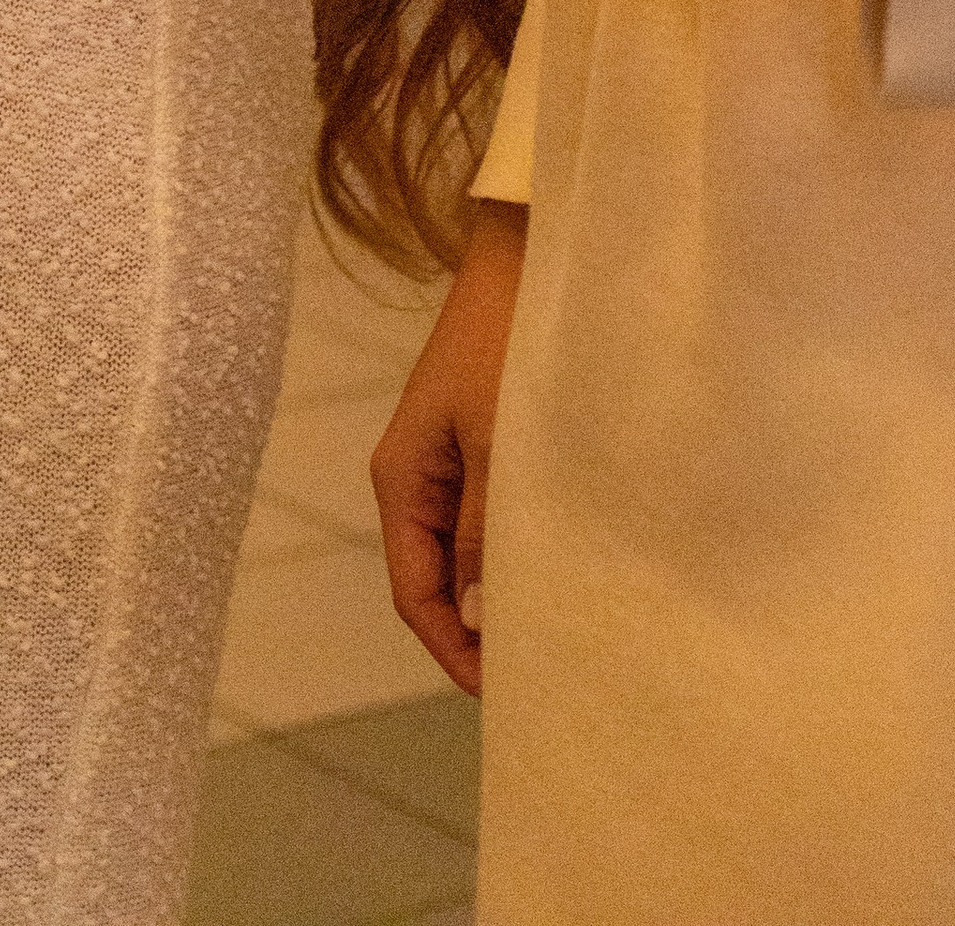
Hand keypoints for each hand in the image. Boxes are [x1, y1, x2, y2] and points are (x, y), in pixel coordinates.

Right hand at [371, 201, 523, 695]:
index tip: (506, 695)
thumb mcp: (499, 444)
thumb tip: (479, 621)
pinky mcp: (479, 443)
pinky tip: (552, 568)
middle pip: (434, 579)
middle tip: (539, 676)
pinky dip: (510, 552)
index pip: (414, 592)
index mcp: (401, 478)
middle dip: (475, 633)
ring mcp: (447, 459)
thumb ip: (486, 532)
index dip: (452, 650)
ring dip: (496, 594)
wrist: (525, 259)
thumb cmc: (507, 345)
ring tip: (552, 632)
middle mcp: (415, 476)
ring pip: (462, 551)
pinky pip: (485, 519)